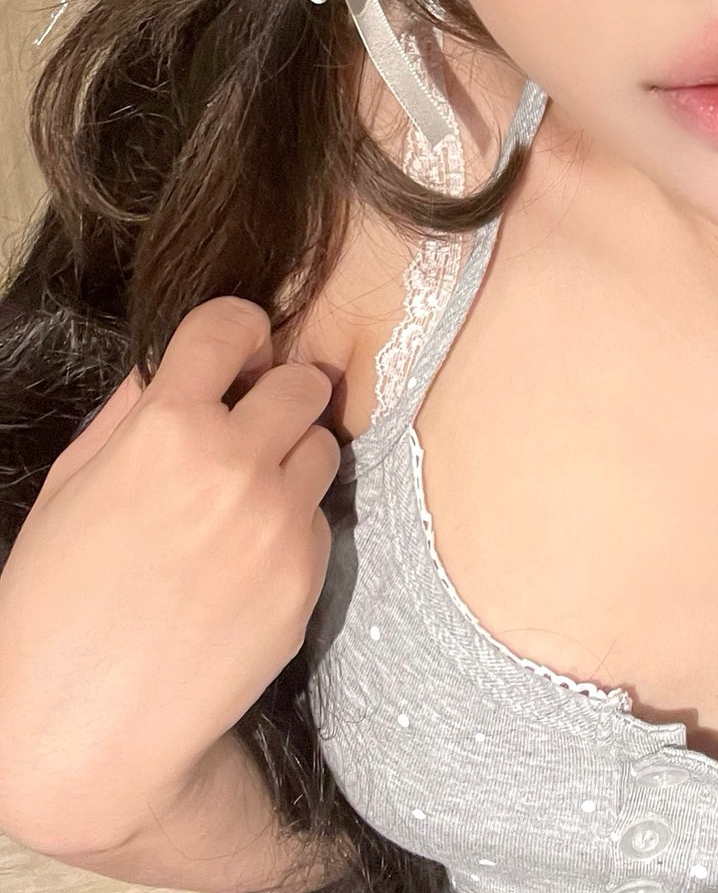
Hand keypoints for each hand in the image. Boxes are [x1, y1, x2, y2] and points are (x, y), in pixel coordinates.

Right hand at [0, 295, 340, 856]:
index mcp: (166, 428)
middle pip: (303, 381)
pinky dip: (293, 528)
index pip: (232, 325)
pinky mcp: (306, 576)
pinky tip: (244, 564)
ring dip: (291, 459)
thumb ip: (131, 411)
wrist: (83, 732)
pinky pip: (320, 519)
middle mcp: (234, 462)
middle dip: (277, 396)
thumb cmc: (54, 606)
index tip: (236, 350)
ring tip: (241, 503)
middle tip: (248, 428)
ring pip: (323, 447)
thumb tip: (174, 362)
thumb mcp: (73, 486)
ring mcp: (278, 520)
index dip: (237, 331)